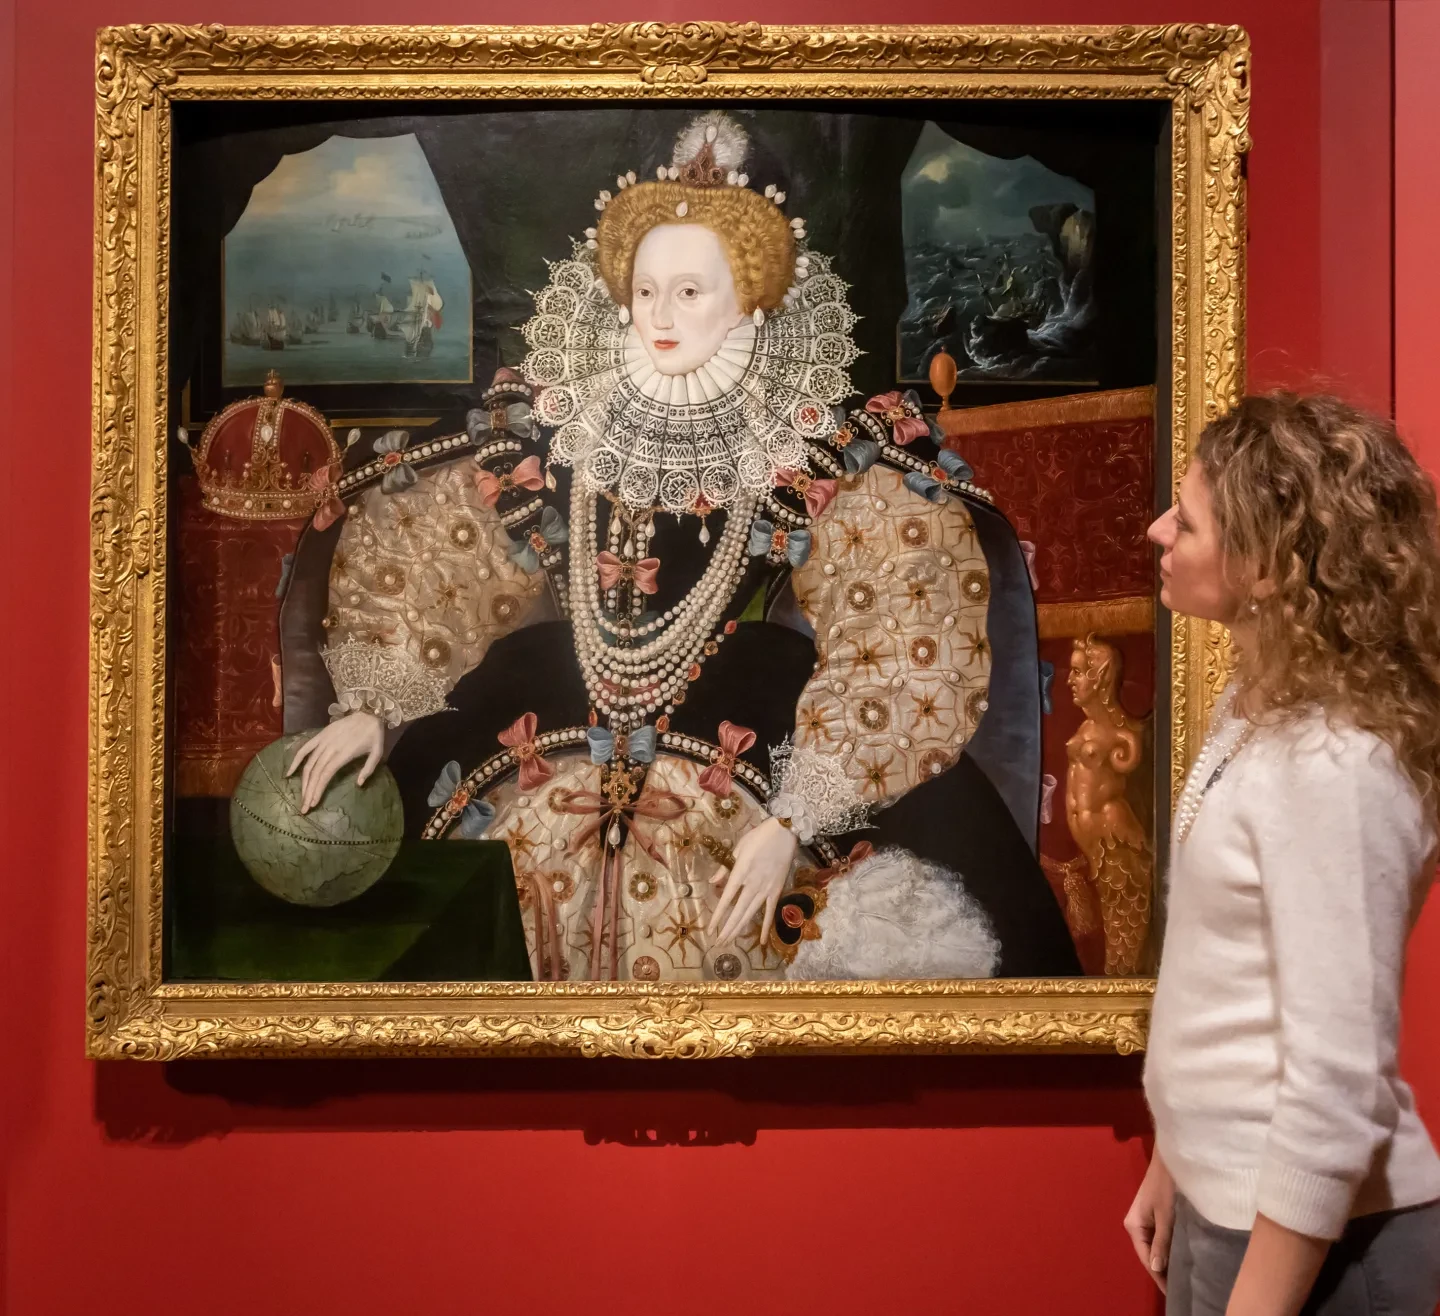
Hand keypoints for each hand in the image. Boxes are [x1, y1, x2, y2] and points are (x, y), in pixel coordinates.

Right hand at [285, 711, 384, 812]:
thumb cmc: (374, 735)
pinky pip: (305, 749)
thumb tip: (359, 784)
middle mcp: (330, 749)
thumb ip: (368, 769)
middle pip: (315, 773)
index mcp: (343, 754)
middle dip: (308, 791)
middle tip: (304, 807)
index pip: (326, 775)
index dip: (318, 789)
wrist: (368, 713)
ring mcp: (323, 742)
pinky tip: (289, 773)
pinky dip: (296, 760)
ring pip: (309, 764)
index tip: (313, 803)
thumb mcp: (377, 753)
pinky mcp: (320, 735)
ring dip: (303, 782)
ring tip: (302, 797)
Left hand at [707, 815, 797, 945]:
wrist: (785, 832)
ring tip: (730, 942)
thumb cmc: (759, 837)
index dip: (718, 916)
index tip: (710, 930)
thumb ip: (725, 868)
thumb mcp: (738, 848)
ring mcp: (766, 889)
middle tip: (718, 943)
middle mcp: (753, 884)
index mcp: (741, 872)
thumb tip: (712, 883)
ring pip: (751, 914)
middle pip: (738, 911)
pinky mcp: (777, 890)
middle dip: (727, 929)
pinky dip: (766, 926)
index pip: (726, 899)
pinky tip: (762, 941)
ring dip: (740, 929)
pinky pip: (770, 911)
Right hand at [1124, 1149, 1175, 1292]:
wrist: (1173, 1160)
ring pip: (1156, 1245)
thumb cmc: (1166, 1186)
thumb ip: (1161, 1242)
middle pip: (1149, 1252)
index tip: (1173, 1293)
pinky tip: (1181, 1255)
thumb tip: (1155, 1268)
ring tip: (1183, 1275)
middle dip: (1162, 1269)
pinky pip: (1160, 1236)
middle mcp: (1136, 1224)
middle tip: (1180, 1287)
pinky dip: (1170, 1247)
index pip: (1145, 1258)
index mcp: (1133, 1225)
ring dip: (1167, 1258)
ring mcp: (1145, 1218)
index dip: (1158, 1276)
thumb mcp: (1165, 1216)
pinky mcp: (1155, 1214)